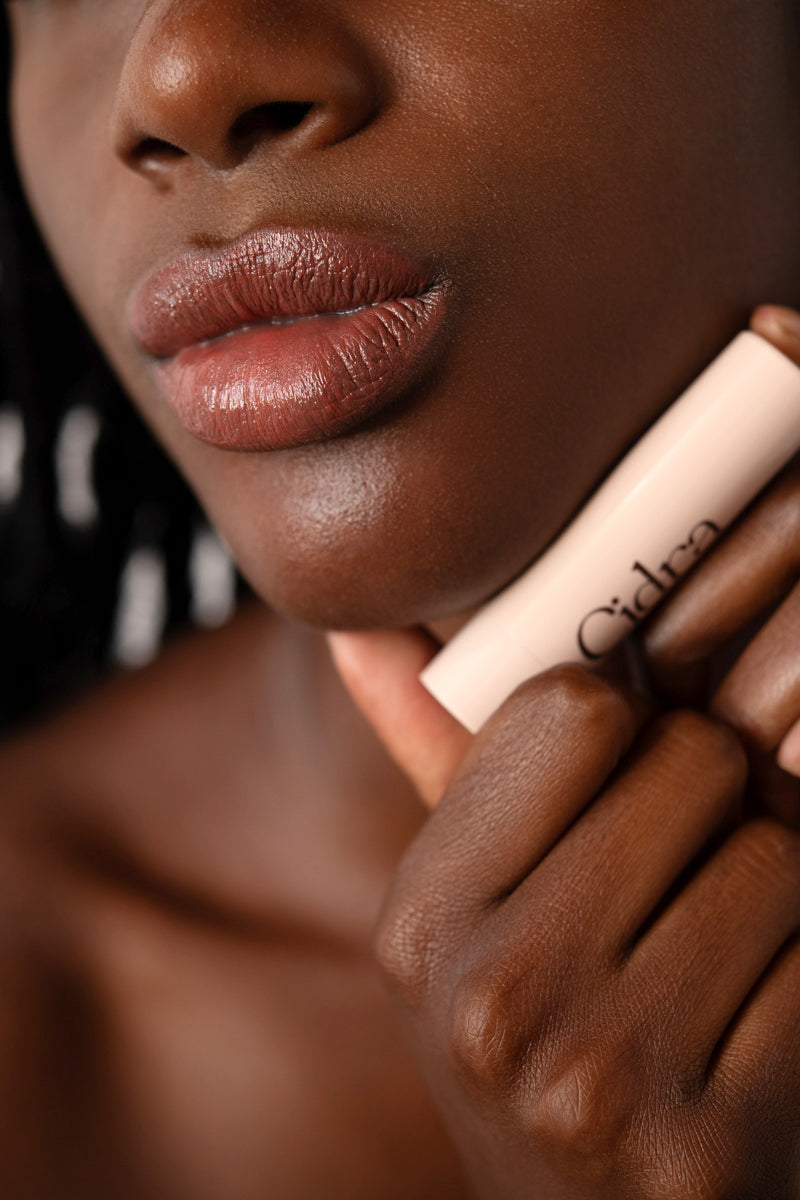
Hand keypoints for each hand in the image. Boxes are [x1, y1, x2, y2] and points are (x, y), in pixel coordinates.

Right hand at [328, 309, 799, 1196]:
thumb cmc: (539, 1031)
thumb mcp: (467, 910)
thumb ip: (429, 756)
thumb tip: (359, 626)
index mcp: (423, 912)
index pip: (574, 707)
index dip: (624, 722)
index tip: (622, 770)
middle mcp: (491, 993)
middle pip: (691, 761)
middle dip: (709, 800)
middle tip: (678, 870)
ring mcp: (596, 1077)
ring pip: (771, 853)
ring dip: (766, 886)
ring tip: (712, 950)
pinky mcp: (706, 1146)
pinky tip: (747, 1018)